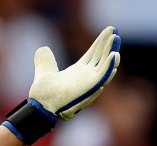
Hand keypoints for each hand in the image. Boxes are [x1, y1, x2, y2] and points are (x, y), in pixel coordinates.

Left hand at [2, 26, 119, 144]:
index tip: (108, 30)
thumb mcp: (44, 71)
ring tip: (116, 39)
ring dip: (112, 52)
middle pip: (101, 57)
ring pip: (105, 65)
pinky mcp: (91, 88)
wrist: (40, 104)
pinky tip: (114, 53)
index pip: (93, 54)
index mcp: (78, 72)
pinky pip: (103, 76)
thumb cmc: (42, 93)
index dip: (100, 43)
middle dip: (108, 44)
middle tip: (114, 30)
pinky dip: (109, 65)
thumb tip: (42, 48)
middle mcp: (86, 77)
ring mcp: (89, 82)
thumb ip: (45, 60)